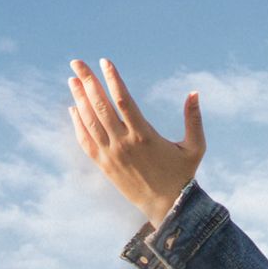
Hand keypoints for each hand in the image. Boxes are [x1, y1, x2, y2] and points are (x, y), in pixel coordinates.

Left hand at [67, 58, 205, 227]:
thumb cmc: (183, 174)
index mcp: (145, 135)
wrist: (167, 207)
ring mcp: (111, 154)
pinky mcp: (104, 165)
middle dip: (87, 81)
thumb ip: (194, 119)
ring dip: (80, 98)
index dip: (113, 79)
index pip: (123, 100)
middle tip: (77, 63)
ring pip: (90, 121)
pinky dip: (78, 123)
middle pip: (100, 106)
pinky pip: (85, 140)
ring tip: (72, 80)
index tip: (105, 61)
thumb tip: (194, 93)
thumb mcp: (195, 147)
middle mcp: (124, 143)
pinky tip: (74, 109)